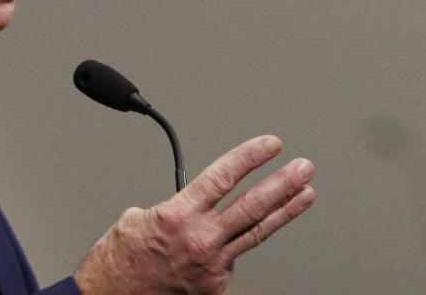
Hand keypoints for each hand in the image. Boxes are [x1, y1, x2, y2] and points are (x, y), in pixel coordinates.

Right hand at [73, 135, 314, 294]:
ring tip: (306, 194)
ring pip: (256, 233)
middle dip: (282, 183)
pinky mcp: (214, 287)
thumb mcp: (137, 218)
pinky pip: (233, 258)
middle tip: (302, 167)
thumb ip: (171, 208)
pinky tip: (249, 235)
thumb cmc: (119, 260)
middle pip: (252, 205)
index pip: (223, 177)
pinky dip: (241, 244)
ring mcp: (211, 266)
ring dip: (285, 211)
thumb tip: (184, 206)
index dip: (250, 157)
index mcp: (178, 215)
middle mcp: (200, 240)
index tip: (269, 145)